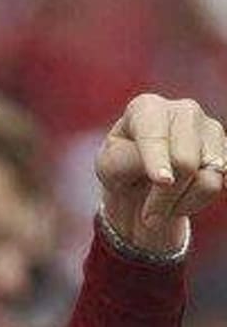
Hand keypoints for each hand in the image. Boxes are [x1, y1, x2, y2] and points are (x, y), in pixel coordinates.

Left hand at [96, 94, 226, 252]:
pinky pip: (220, 184)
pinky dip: (196, 203)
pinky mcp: (226, 150)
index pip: (156, 136)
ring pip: (208, 177)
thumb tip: (168, 177)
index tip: (161, 180)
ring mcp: (209, 128)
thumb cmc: (120, 170)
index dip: (158, 160)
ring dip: (179, 204)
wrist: (139, 182)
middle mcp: (183, 110)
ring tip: (159, 208)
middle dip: (165, 197)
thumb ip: (131, 163)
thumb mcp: (111, 168)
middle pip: (185, 162)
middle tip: (148, 218)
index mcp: (146, 108)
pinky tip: (180, 201)